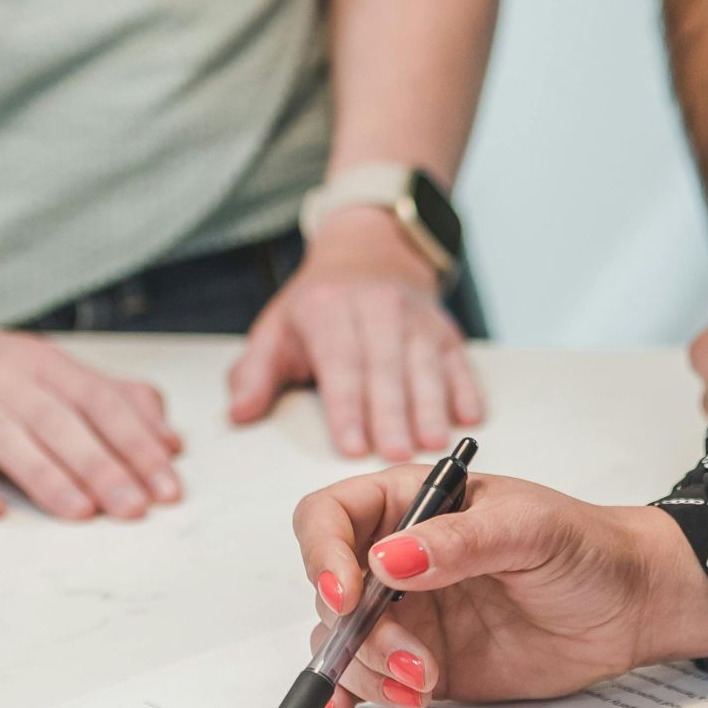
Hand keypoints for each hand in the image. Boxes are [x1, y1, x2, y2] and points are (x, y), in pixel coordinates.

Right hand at [0, 310, 181, 519]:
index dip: (138, 444)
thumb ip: (113, 401)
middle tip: (134, 508)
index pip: (101, 402)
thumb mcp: (51, 373)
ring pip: (4, 436)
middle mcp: (1, 376)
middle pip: (58, 420)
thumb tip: (171, 442)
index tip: (168, 486)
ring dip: (45, 475)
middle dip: (102, 465)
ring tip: (82, 512)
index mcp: (44, 363)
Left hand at [228, 207, 482, 460]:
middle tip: (395, 456)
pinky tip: (469, 417)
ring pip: (424, 365)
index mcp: (328, 311)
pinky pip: (457, 360)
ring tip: (431, 444)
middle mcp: (376, 309)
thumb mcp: (277, 329)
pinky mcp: (445, 329)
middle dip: (392, 414)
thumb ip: (255, 374)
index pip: (339, 365)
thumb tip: (239, 414)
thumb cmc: (319, 304)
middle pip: (385, 369)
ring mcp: (415, 318)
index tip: (351, 445)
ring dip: (430, 406)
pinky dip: (466, 388)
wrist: (369, 251)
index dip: (347, 407)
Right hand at [291, 469, 707, 707]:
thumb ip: (461, 541)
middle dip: (359, 632)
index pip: (330, 516)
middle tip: (416, 659)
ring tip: (426, 683)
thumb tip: (389, 558)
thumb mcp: (529, 530)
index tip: (346, 596)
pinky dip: (354, 695)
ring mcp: (407, 614)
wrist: (629, 607)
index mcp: (413, 504)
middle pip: (330, 589)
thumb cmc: (586, 547)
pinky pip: (367, 678)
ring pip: (343, 641)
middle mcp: (397, 557)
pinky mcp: (422, 661)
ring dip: (367, 670)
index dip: (322, 553)